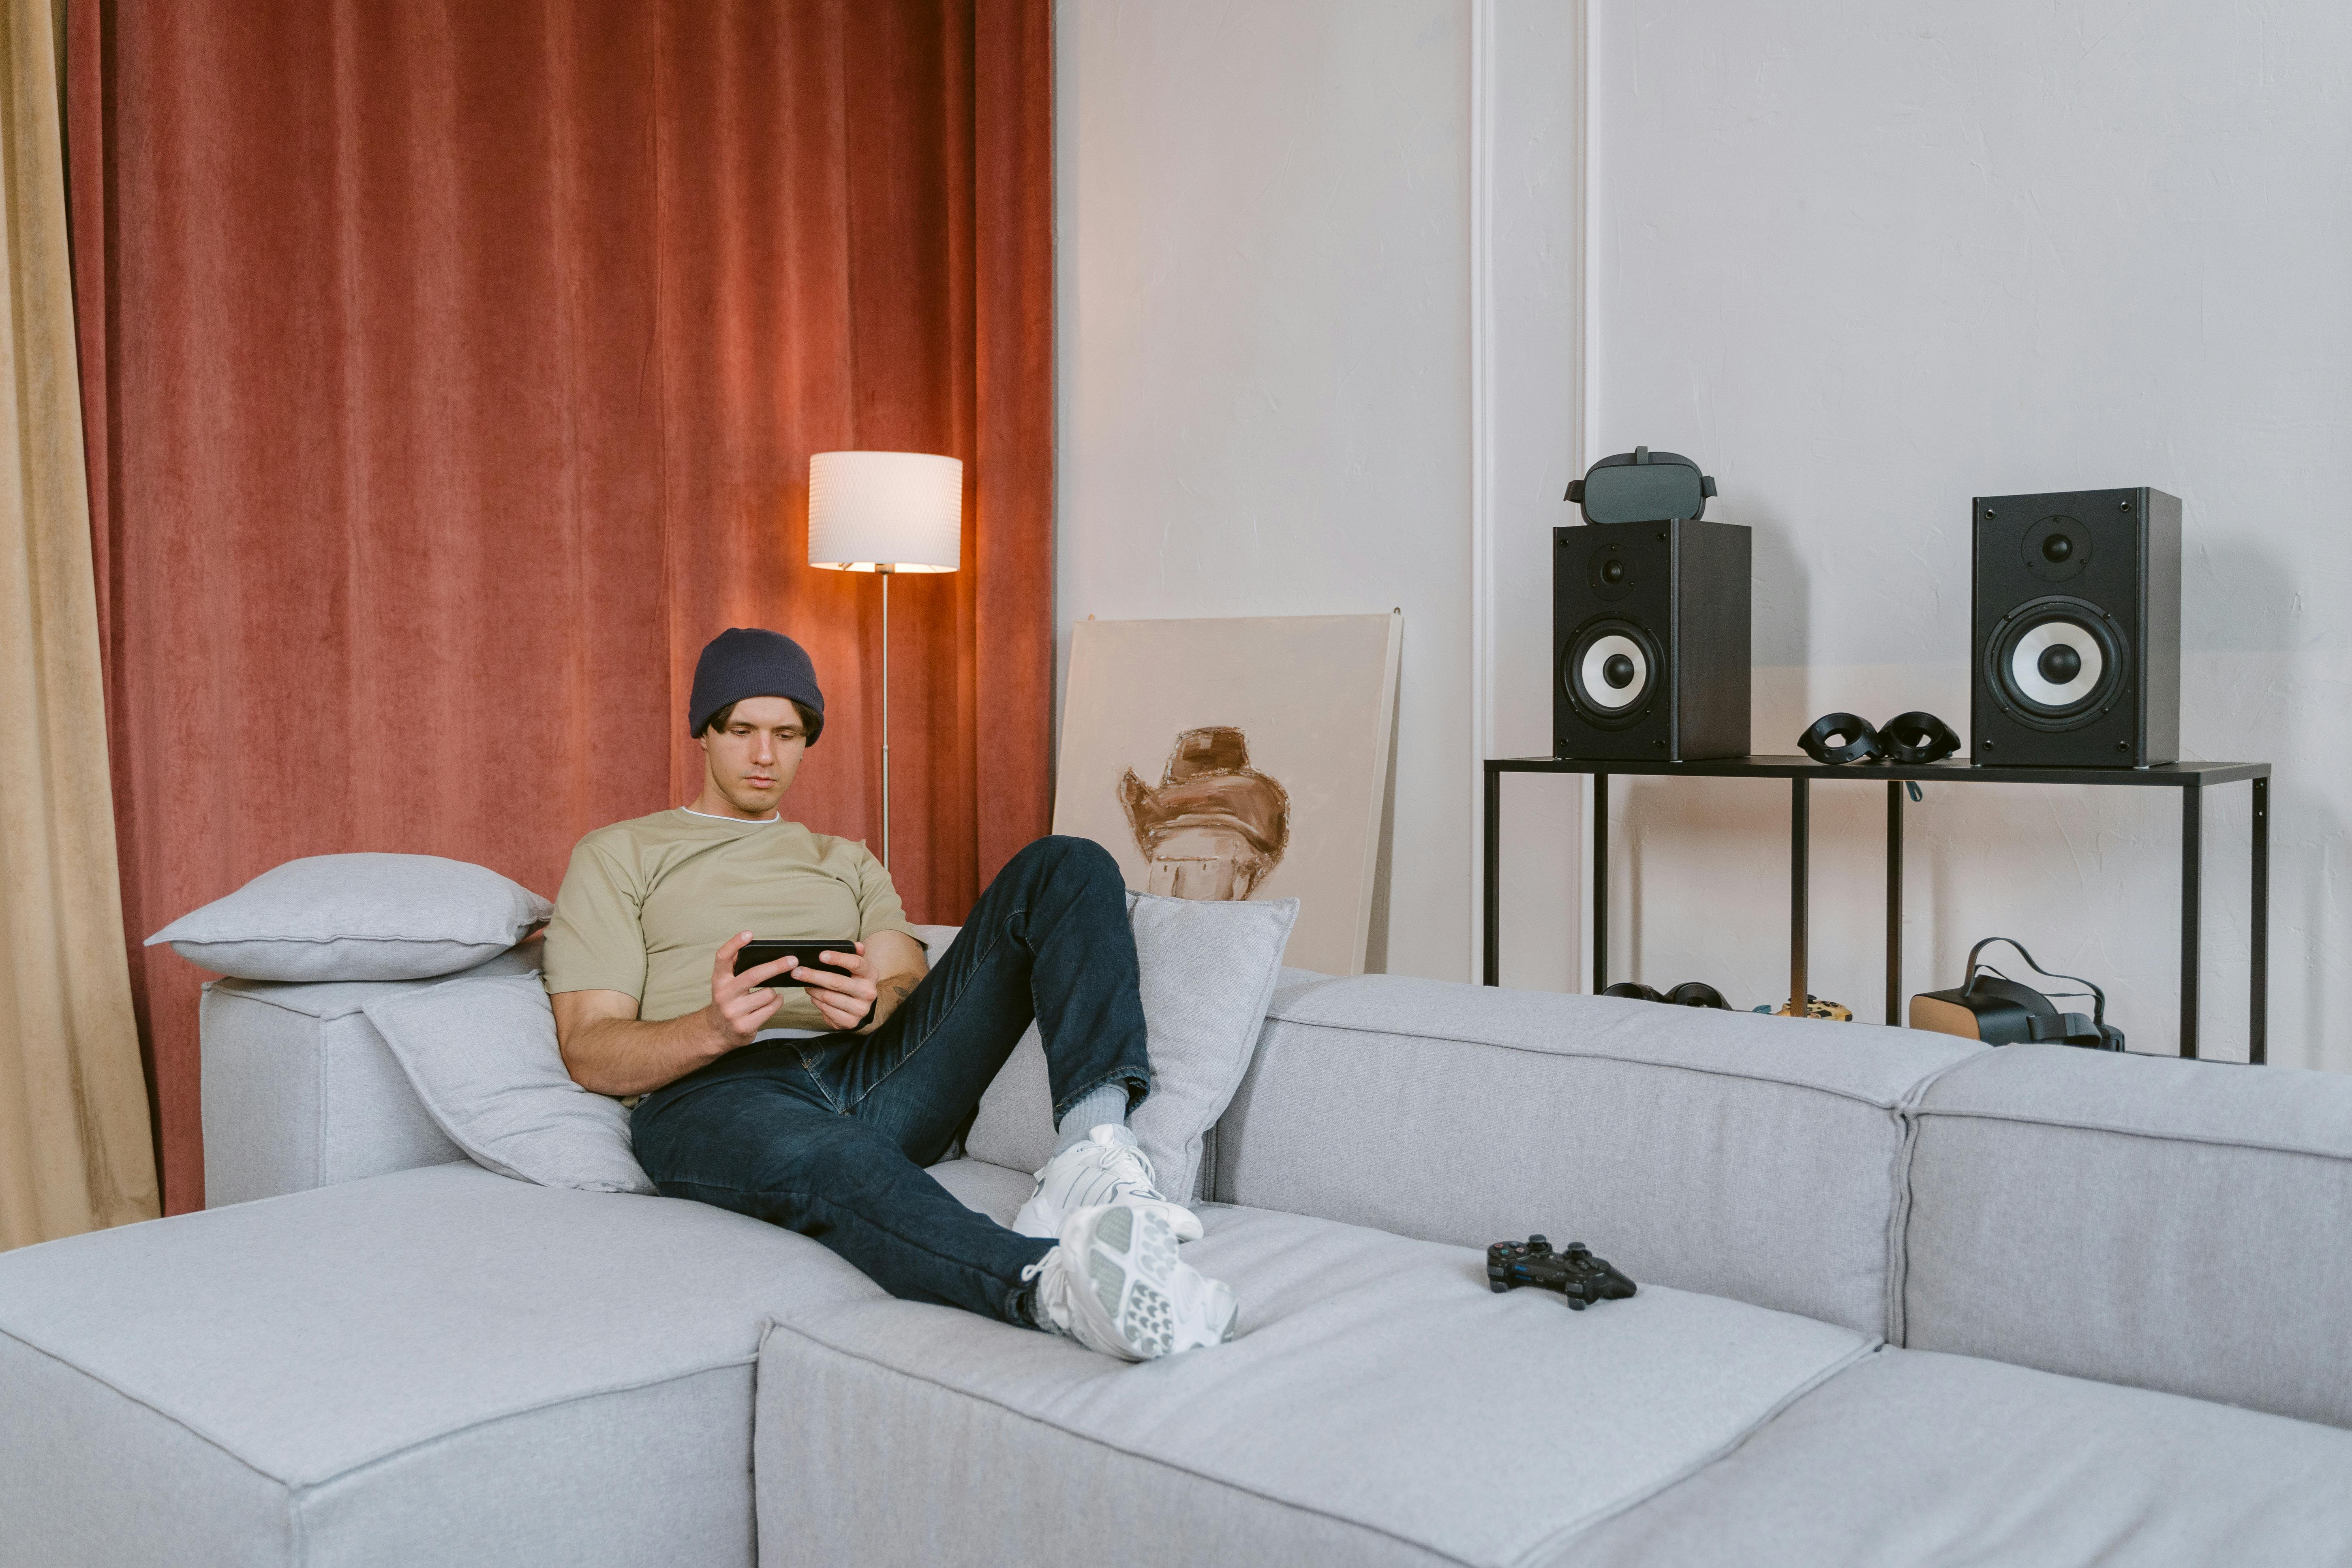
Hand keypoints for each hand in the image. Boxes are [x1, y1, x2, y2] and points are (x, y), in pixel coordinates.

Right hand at [705, 932, 794, 1048]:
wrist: (718, 1032)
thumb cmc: (728, 1000)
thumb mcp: (725, 983)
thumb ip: (734, 965)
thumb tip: (751, 943)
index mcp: (718, 980)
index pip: (722, 957)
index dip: (734, 944)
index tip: (749, 933)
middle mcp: (723, 995)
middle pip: (754, 975)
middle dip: (776, 966)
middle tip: (793, 959)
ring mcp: (733, 1012)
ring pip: (768, 993)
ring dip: (774, 992)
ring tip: (770, 993)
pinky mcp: (745, 1026)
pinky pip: (771, 1008)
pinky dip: (777, 1002)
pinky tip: (774, 1001)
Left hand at [793, 941, 878, 1031]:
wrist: (861, 1008)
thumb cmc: (854, 982)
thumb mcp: (857, 968)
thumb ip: (855, 955)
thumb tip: (856, 945)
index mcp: (870, 974)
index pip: (855, 963)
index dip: (838, 958)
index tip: (821, 955)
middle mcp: (869, 992)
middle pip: (837, 982)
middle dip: (813, 976)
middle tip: (797, 972)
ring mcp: (861, 1009)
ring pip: (828, 997)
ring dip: (813, 990)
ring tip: (806, 985)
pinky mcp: (851, 1021)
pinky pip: (826, 1009)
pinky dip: (817, 1002)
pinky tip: (814, 997)